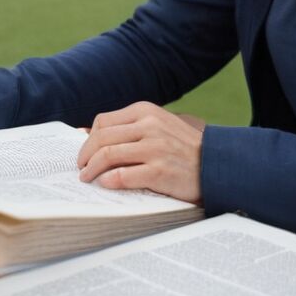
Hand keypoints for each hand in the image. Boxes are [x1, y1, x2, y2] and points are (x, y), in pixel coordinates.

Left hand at [76, 102, 203, 203]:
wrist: (215, 163)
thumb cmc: (181, 147)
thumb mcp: (157, 125)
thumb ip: (127, 127)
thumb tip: (85, 133)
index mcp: (146, 111)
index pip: (103, 121)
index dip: (88, 139)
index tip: (85, 153)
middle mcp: (149, 126)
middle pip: (101, 138)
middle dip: (84, 156)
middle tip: (81, 169)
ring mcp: (155, 148)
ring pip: (107, 155)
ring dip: (91, 170)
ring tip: (87, 179)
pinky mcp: (160, 171)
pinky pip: (123, 176)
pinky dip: (109, 181)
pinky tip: (106, 185)